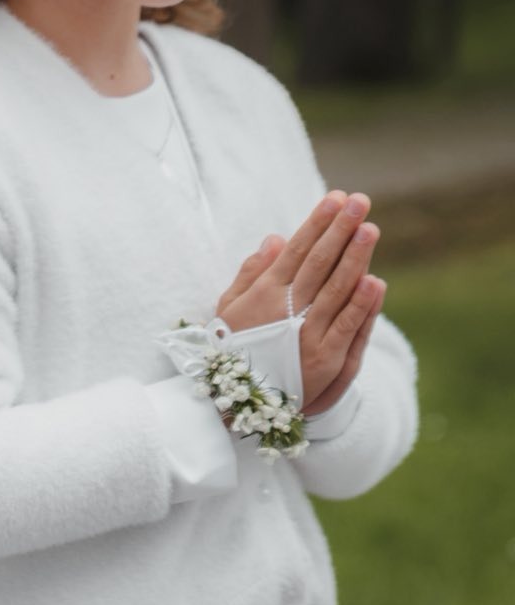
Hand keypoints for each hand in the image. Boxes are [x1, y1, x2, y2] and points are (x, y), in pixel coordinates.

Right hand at [215, 190, 384, 411]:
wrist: (235, 404)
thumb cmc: (233, 350)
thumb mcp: (229, 309)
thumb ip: (251, 273)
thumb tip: (274, 239)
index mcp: (262, 294)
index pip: (295, 251)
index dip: (316, 224)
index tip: (334, 199)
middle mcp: (285, 310)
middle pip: (318, 262)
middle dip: (339, 229)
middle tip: (359, 201)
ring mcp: (307, 334)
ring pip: (335, 289)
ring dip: (354, 257)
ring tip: (370, 228)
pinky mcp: (326, 358)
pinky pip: (347, 325)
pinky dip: (361, 304)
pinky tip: (374, 280)